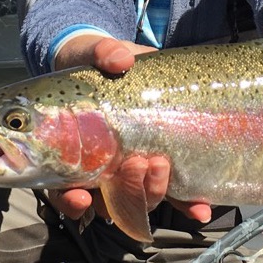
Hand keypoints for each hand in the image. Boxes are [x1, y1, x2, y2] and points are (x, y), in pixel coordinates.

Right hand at [49, 36, 209, 222]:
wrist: (122, 62)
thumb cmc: (95, 63)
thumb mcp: (94, 53)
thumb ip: (103, 53)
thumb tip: (120, 60)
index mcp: (72, 151)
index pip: (62, 188)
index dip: (69, 200)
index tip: (81, 197)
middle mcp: (101, 170)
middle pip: (107, 201)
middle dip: (125, 191)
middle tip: (137, 163)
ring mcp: (131, 170)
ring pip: (139, 201)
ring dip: (152, 193)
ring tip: (162, 167)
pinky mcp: (158, 164)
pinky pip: (172, 193)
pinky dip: (186, 204)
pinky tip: (200, 209)